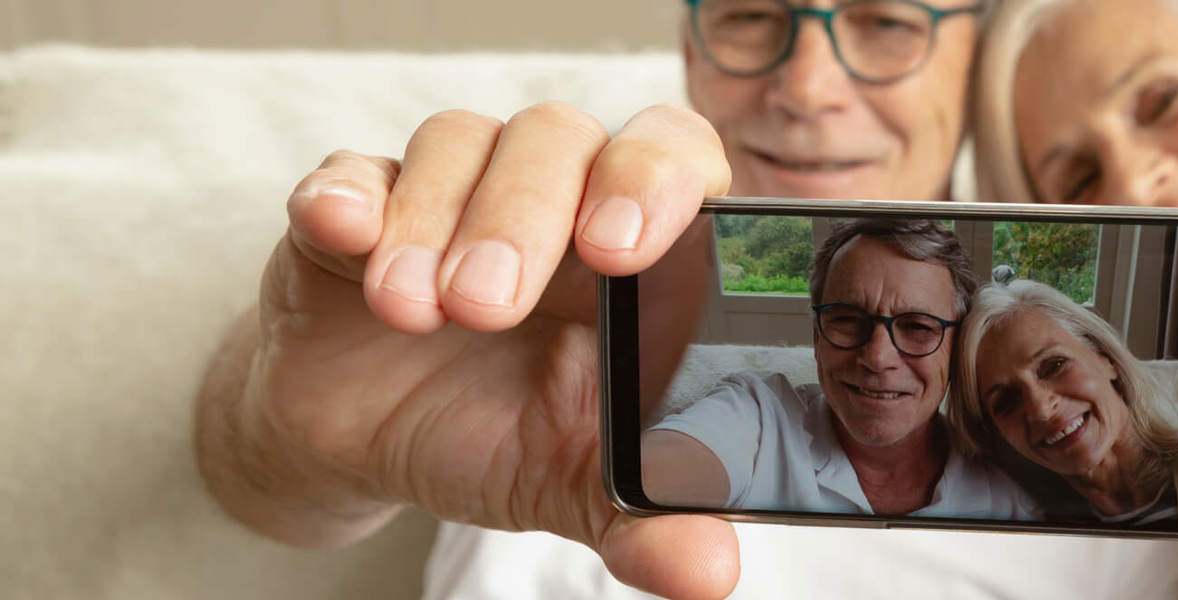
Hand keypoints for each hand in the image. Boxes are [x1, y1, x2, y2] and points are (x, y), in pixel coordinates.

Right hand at [194, 102, 741, 598]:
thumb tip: (707, 577)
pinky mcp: (356, 201)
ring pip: (460, 142)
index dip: (658, 178)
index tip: (621, 249)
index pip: (672, 156)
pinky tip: (342, 232)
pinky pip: (352, 170)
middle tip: (491, 303)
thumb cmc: (499, 433)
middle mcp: (552, 192)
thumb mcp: (573, 484)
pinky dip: (344, 195)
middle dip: (529, 211)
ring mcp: (451, 187)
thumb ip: (646, 517)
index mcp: (633, 246)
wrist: (370, 444)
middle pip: (560, 138)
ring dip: (437, 221)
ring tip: (418, 312)